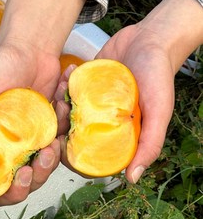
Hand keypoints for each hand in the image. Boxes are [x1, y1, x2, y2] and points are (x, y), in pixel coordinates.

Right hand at [0, 42, 60, 206]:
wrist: (30, 52)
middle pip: (5, 189)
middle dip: (18, 190)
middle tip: (26, 172)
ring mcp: (22, 145)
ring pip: (33, 178)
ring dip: (44, 170)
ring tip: (49, 147)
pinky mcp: (43, 137)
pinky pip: (52, 155)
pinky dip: (58, 148)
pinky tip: (56, 128)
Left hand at [55, 0, 202, 183]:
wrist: (150, 40)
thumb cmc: (158, 76)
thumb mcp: (158, 112)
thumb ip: (149, 144)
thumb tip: (132, 178)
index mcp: (115, 134)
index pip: (88, 156)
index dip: (71, 155)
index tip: (61, 143)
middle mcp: (101, 122)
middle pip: (72, 134)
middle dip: (62, 123)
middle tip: (65, 106)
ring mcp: (91, 104)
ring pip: (66, 112)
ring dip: (60, 102)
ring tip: (64, 87)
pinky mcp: (86, 86)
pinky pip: (68, 90)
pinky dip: (64, 83)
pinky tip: (68, 73)